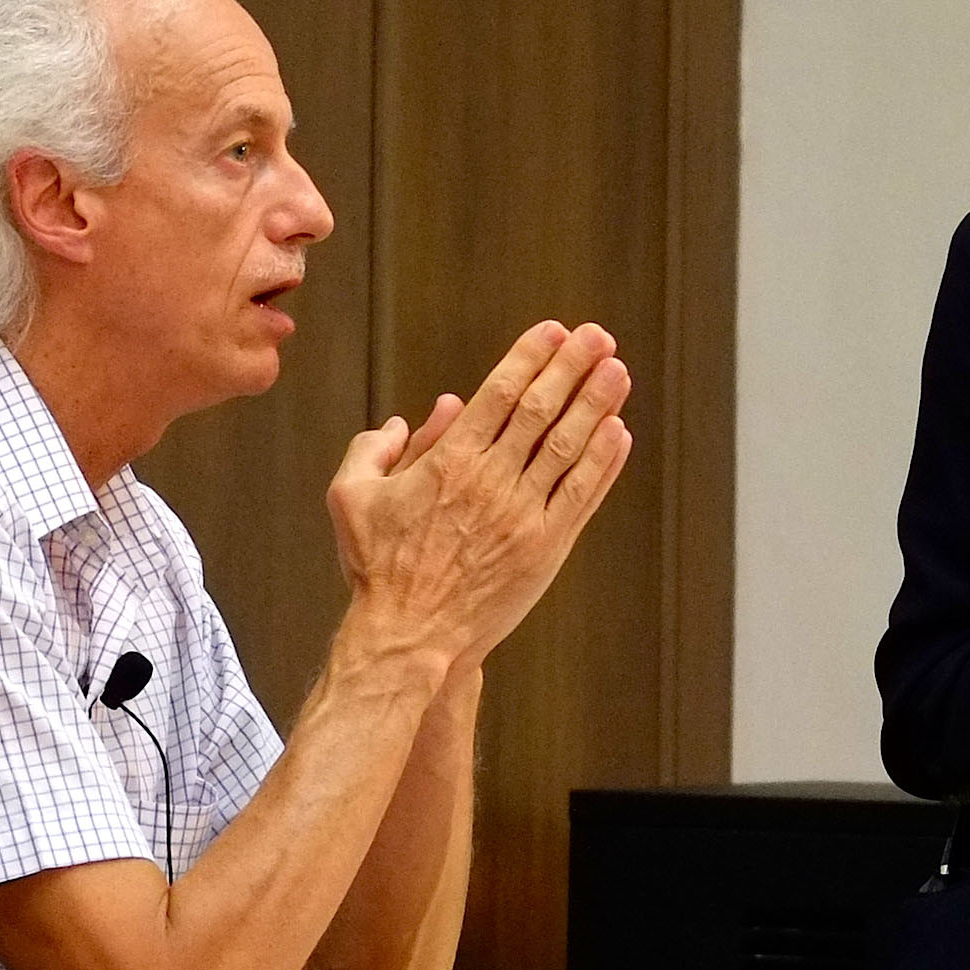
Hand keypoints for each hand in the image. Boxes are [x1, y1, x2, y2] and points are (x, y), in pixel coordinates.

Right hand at [325, 321, 635, 669]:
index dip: (532, 358)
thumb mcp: (350, 498)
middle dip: (573, 367)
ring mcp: (524, 516)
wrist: (411, 637)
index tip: (556, 332)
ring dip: (597, 405)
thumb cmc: (376, 568)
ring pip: (569, 448)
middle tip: (599, 336)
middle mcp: (492, 482)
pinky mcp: (545, 548)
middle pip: (542, 410)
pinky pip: (581, 495)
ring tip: (617, 371)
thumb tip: (415, 417)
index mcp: (449, 462)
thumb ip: (375, 448)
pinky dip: (603, 462)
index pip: (500, 394)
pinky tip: (618, 433)